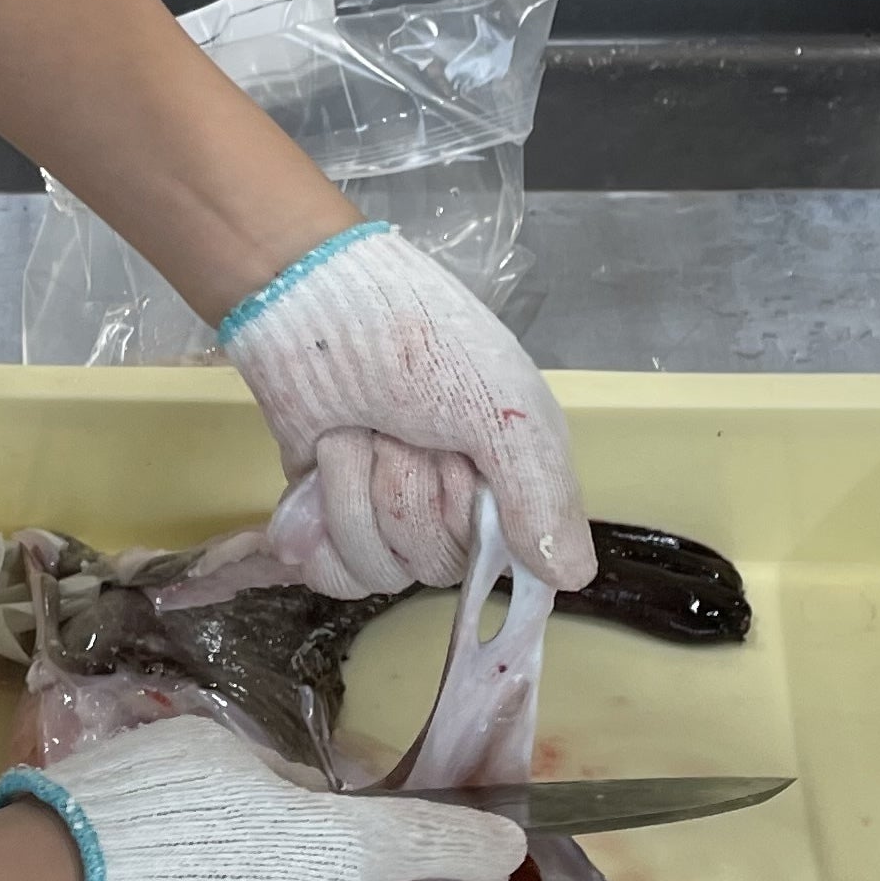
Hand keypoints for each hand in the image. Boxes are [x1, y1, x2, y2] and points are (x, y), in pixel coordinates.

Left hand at [219, 224, 593, 596]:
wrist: (308, 303)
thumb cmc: (418, 340)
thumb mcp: (503, 409)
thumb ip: (541, 494)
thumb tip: (571, 578)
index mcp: (511, 479)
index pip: (507, 560)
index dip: (471, 521)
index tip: (456, 468)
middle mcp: (453, 506)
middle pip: (437, 565)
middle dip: (404, 493)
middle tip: (394, 430)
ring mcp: (386, 514)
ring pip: (380, 572)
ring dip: (353, 496)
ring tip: (350, 433)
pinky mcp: (327, 516)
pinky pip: (335, 578)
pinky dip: (317, 541)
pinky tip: (311, 494)